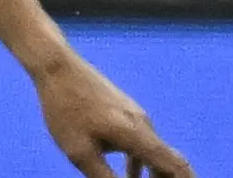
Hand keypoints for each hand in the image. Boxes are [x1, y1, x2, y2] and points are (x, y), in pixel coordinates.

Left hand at [33, 53, 192, 177]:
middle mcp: (144, 125)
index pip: (175, 167)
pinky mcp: (126, 112)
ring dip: (157, 175)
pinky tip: (132, 176)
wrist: (57, 67)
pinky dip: (142, 162)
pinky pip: (143, 142)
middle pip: (170, 162)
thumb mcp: (79, 152)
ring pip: (156, 153)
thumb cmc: (65, 108)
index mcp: (137, 135)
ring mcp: (136, 116)